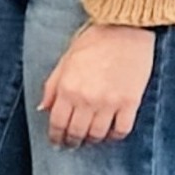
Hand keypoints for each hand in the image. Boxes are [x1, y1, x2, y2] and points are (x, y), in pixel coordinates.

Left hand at [39, 22, 157, 146]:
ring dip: (92, 140)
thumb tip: (43, 109)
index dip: (56, 136)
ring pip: (98, 134)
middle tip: (72, 144)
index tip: (57, 141)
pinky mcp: (131, 102)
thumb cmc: (92, 42)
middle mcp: (87, 99)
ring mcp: (110, 102)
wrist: (124, 30)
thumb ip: (52, 87)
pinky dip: (115, 136)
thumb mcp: (64, 62)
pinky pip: (122, 130)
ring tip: (90, 139)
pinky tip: (110, 133)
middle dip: (72, 141)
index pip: (57, 123)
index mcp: (68, 88)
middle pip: (77, 132)